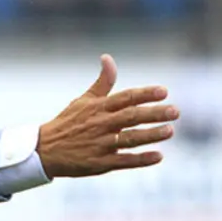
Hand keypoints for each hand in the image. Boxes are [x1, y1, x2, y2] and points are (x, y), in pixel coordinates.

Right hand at [37, 54, 179, 177]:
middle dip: (153, 113)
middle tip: (175, 111)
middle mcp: (100, 124)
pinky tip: (158, 156)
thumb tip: (107, 57)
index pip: (124, 98)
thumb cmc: (69, 122)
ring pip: (129, 139)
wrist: (45, 150)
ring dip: (150, 135)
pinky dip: (141, 159)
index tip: (164, 91)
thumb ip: (102, 81)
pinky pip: (124, 161)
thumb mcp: (84, 100)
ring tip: (169, 131)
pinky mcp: (100, 163)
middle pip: (130, 117)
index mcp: (97, 107)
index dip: (144, 94)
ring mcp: (101, 144)